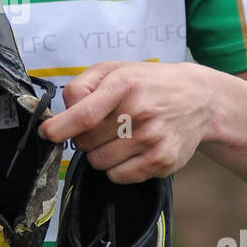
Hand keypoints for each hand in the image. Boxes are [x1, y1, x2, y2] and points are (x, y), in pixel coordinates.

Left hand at [38, 61, 211, 183]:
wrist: (199, 99)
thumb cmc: (148, 84)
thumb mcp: (114, 70)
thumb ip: (81, 86)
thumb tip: (61, 114)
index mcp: (124, 85)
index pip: (84, 115)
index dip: (59, 129)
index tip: (47, 133)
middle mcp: (139, 113)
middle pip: (86, 142)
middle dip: (84, 137)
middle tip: (102, 127)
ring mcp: (153, 139)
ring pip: (99, 162)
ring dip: (100, 154)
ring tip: (118, 137)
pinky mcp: (163, 161)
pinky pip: (119, 177)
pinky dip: (117, 168)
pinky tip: (130, 151)